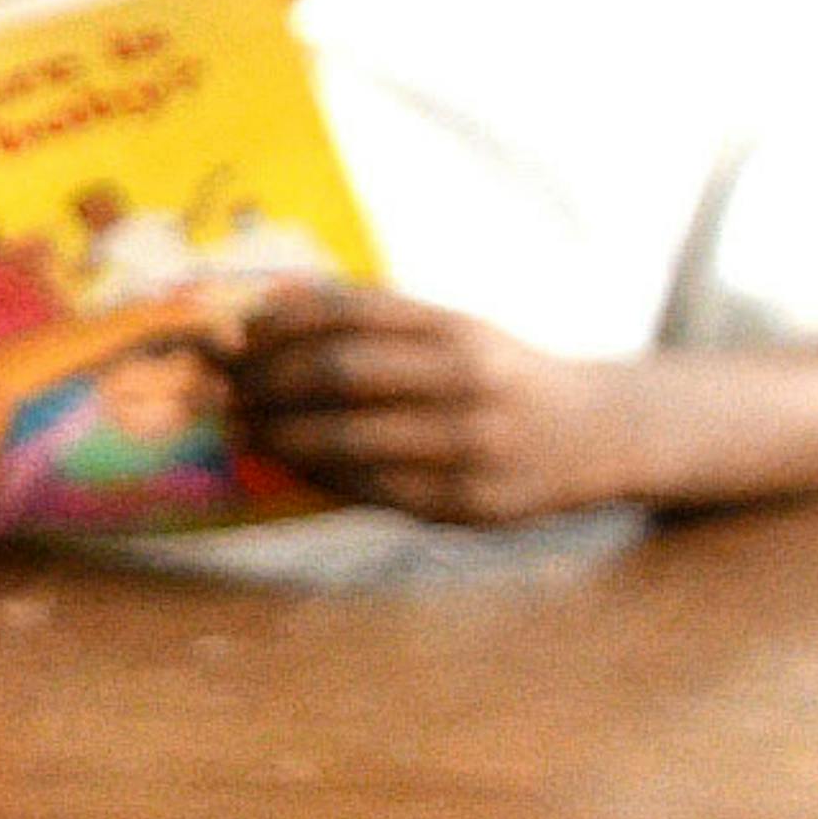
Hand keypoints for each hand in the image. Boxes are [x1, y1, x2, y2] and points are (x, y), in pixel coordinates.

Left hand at [230, 280, 646, 521]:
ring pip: (346, 439)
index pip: (345, 315)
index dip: (274, 327)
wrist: (596, 433)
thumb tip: (262, 329)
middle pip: (338, 372)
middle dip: (265, 382)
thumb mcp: (454, 333)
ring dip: (279, 436)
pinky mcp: (463, 504)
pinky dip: (319, 476)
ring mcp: (468, 445)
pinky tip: (290, 465)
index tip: (229, 338)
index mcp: (456, 328)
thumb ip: (375, 329)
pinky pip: (369, 490)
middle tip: (221, 390)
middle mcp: (466, 379)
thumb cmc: (499, 376)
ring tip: (242, 431)